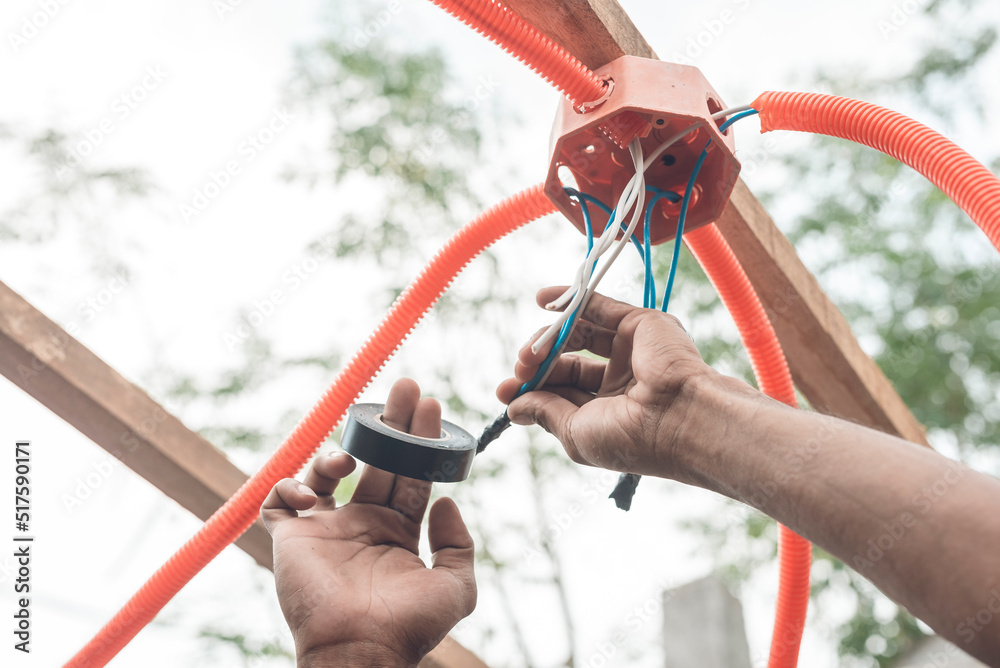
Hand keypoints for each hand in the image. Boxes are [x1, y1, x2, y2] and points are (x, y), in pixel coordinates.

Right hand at [261, 379, 476, 667]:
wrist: (359, 652)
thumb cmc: (409, 625)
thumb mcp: (456, 587)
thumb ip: (459, 544)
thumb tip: (444, 500)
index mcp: (398, 532)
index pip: (410, 473)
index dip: (420, 440)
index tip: (430, 405)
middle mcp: (362, 524)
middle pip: (376, 460)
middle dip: (390, 423)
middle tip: (405, 386)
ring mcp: (325, 530)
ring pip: (326, 471)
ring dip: (338, 452)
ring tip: (350, 455)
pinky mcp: (290, 540)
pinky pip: (278, 502)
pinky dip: (288, 487)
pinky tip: (310, 494)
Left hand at [497, 287, 732, 481]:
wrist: (680, 418)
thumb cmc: (630, 439)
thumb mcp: (575, 433)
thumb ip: (546, 413)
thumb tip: (514, 408)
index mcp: (610, 413)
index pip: (563, 393)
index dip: (532, 389)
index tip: (504, 392)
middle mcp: (621, 381)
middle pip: (567, 363)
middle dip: (536, 365)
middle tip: (519, 369)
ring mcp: (631, 350)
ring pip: (578, 335)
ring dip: (547, 339)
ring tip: (529, 353)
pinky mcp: (640, 323)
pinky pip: (599, 305)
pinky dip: (569, 298)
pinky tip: (543, 298)